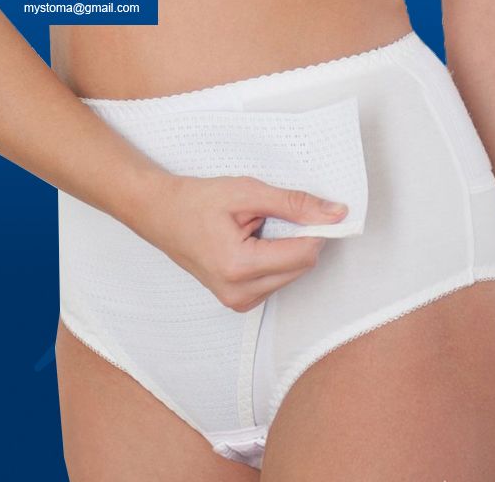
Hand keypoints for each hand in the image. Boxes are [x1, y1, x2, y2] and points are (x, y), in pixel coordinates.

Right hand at [131, 174, 348, 311]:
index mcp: (239, 266)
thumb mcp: (247, 192)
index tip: (317, 210)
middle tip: (275, 215)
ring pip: (293, 274)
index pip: (304, 254)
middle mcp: (239, 292)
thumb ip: (294, 204)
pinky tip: (253, 243)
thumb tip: (334, 213)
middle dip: (300, 238)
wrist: (160, 214)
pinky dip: (276, 259)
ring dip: (287, 249)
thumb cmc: (194, 201)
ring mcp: (238, 301)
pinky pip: (277, 280)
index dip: (317, 229)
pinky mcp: (239, 301)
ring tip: (256, 229)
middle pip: (301, 266)